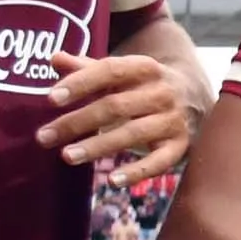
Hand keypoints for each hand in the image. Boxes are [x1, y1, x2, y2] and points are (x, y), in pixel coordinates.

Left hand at [40, 50, 202, 180]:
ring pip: (133, 134)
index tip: (51, 99)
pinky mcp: (181, 146)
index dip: (80, 83)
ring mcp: (174, 120)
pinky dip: (137, 172)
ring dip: (97, 146)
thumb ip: (88, 68)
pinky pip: (159, 162)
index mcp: (145, 68)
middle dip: (77, 122)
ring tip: (66, 156)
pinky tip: (111, 180)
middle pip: (115, 106)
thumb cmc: (144, 85)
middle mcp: (163, 92)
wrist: (196, 98)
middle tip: (44, 137)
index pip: (110, 71)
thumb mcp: (121, 73)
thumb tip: (55, 59)